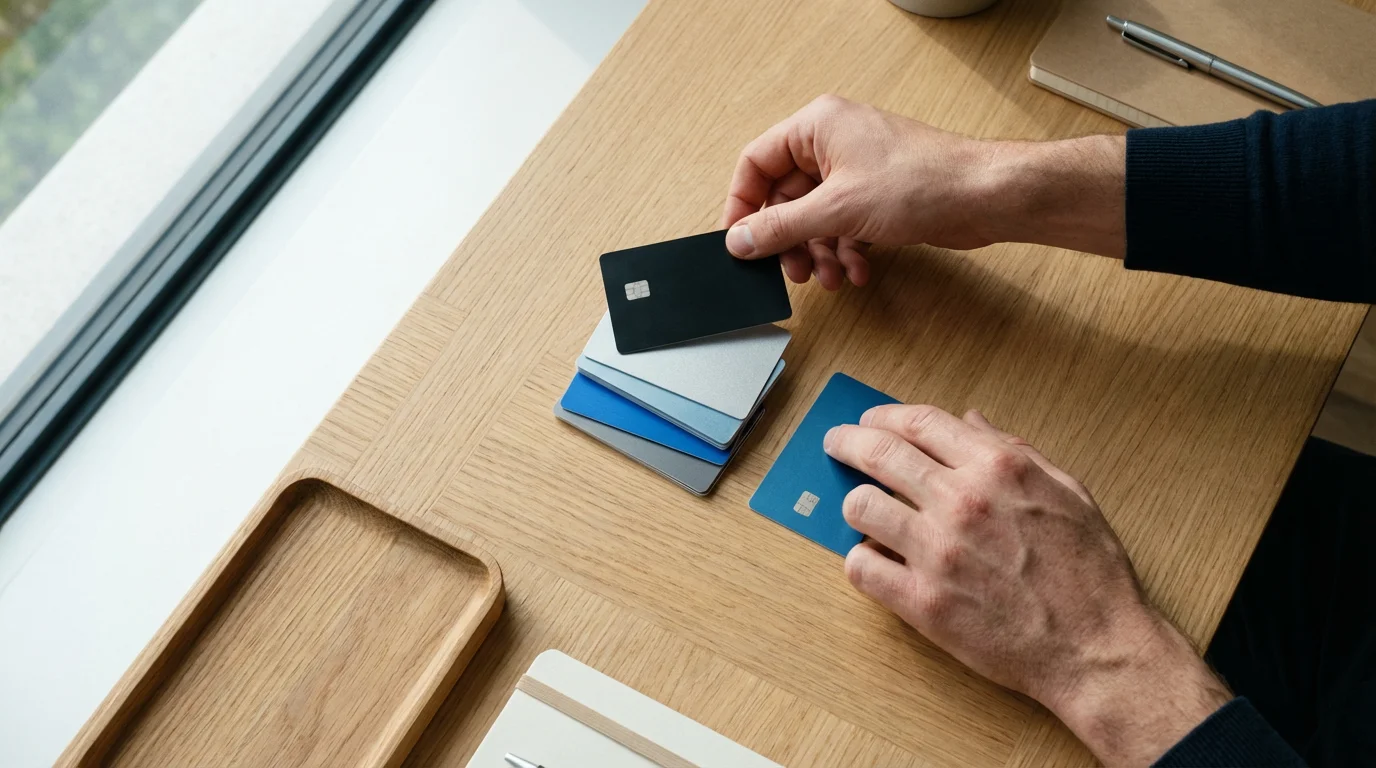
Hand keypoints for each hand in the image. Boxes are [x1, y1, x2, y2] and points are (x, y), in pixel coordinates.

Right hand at [719, 95, 1125, 289]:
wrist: (984, 197)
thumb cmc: (923, 182)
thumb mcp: (837, 210)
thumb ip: (781, 226)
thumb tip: (740, 240)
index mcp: (816, 127)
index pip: (756, 163)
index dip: (742, 205)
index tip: (738, 242)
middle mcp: (833, 143)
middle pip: (786, 197)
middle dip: (789, 240)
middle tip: (791, 270)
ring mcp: (856, 169)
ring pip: (815, 217)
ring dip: (819, 252)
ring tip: (828, 278)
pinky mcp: (877, 195)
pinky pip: (843, 226)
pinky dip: (846, 252)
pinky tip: (857, 271)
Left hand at [824, 405, 1229, 765]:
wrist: (1097, 648)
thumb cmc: (1089, 572)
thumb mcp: (1067, 491)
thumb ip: (1014, 450)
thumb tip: (970, 421)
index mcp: (998, 468)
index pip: (920, 422)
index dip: (884, 415)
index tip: (868, 420)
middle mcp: (962, 501)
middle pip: (878, 453)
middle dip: (847, 443)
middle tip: (836, 445)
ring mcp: (938, 551)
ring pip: (859, 505)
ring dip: (854, 503)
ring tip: (860, 510)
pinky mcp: (922, 601)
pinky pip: (860, 566)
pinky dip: (860, 559)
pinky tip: (874, 559)